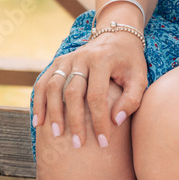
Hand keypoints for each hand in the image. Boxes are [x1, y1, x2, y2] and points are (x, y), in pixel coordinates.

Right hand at [32, 32, 147, 149]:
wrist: (117, 35)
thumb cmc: (129, 61)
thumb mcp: (139, 77)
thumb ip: (132, 99)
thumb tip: (115, 121)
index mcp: (103, 59)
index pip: (97, 96)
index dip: (99, 121)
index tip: (103, 142)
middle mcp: (82, 57)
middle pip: (72, 92)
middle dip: (74, 121)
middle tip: (78, 144)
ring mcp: (67, 59)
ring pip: (54, 87)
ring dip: (53, 112)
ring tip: (57, 135)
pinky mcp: (58, 62)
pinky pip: (43, 82)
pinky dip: (39, 102)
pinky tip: (39, 122)